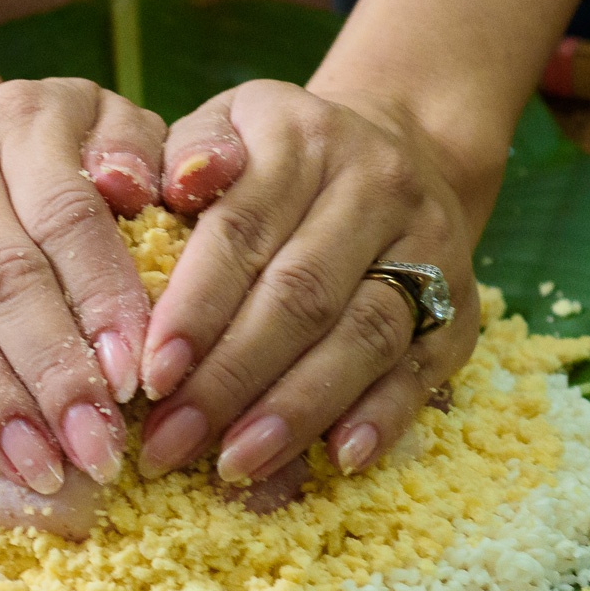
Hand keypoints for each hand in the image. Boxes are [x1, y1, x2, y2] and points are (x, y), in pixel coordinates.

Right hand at [0, 77, 166, 490]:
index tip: (135, 376)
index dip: (99, 298)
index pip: (64, 215)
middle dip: (51, 373)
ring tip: (42, 468)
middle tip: (97, 447)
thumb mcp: (110, 126)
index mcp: (21, 122)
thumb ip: (138, 151)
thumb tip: (137, 190)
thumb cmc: (59, 154)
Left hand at [136, 80, 496, 481]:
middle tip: (170, 443)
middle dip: (230, 379)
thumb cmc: (276, 157)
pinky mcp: (460, 304)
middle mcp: (375, 185)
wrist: (403, 147)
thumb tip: (129, 187)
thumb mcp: (224, 127)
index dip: (195, 308)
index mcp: (301, 138)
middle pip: (301, 295)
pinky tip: (336, 459)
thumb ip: (181, 156)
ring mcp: (428, 246)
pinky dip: (381, 417)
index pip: (242, 230)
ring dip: (296, 410)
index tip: (149, 375)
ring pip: (362, 336)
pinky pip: (422, 367)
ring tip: (235, 464)